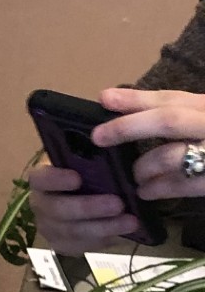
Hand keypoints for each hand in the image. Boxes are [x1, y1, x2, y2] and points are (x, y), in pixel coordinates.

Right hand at [26, 162, 136, 252]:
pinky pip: (79, 246)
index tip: (78, 178)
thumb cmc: (86, 177)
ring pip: (71, 232)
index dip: (56, 180)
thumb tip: (110, 153)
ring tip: (131, 222)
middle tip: (118, 204)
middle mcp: (40, 205)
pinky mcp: (60, 245)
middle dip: (88, 208)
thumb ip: (91, 162)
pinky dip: (102, 241)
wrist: (82, 204)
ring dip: (103, 227)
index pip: (40, 179)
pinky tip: (122, 235)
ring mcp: (48, 227)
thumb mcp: (85, 165)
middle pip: (57, 210)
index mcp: (42, 180)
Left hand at [92, 85, 204, 201]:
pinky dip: (160, 188)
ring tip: (133, 176)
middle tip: (98, 137)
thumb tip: (123, 113)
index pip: (171, 99)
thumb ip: (179, 117)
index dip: (136, 99)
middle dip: (128, 127)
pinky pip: (183, 184)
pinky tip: (145, 192)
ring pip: (170, 156)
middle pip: (167, 120)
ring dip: (143, 166)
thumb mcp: (202, 123)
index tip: (104, 98)